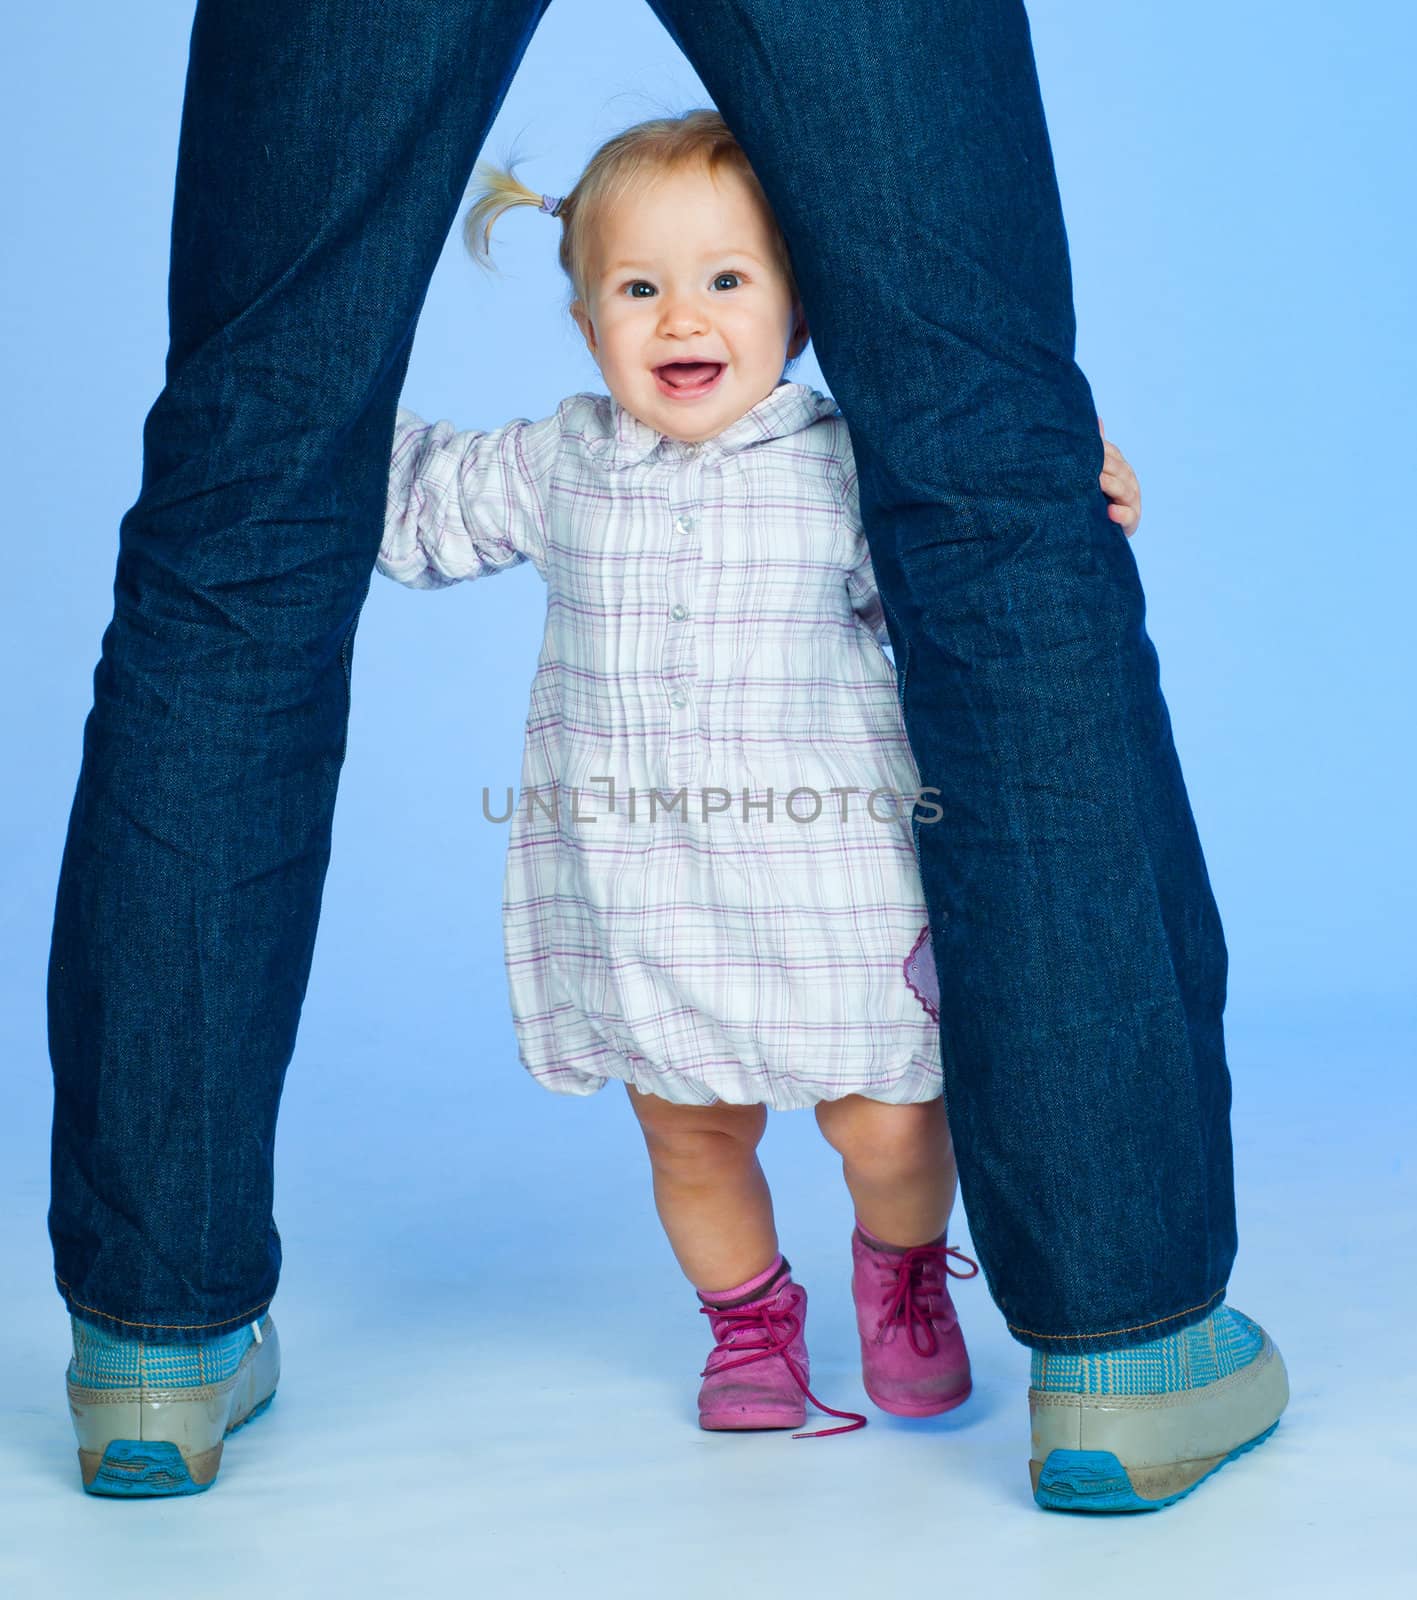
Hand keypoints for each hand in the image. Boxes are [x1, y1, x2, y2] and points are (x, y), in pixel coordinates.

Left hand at [1097, 416, 1141, 537]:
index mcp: (1120, 467)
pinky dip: (1120, 514)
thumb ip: (1098, 449)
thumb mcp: (1095, 472)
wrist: (1097, 530)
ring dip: (1111, 485)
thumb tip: (1096, 419)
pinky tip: (1110, 511)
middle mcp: (1129, 481)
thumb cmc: (1094, 496)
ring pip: (1124, 489)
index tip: (1081, 447)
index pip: (1112, 454)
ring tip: (1096, 482)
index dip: (1099, 450)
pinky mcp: (1131, 521)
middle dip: (1104, 465)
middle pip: (1119, 469)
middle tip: (1085, 464)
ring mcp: (1132, 501)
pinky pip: (1128, 517)